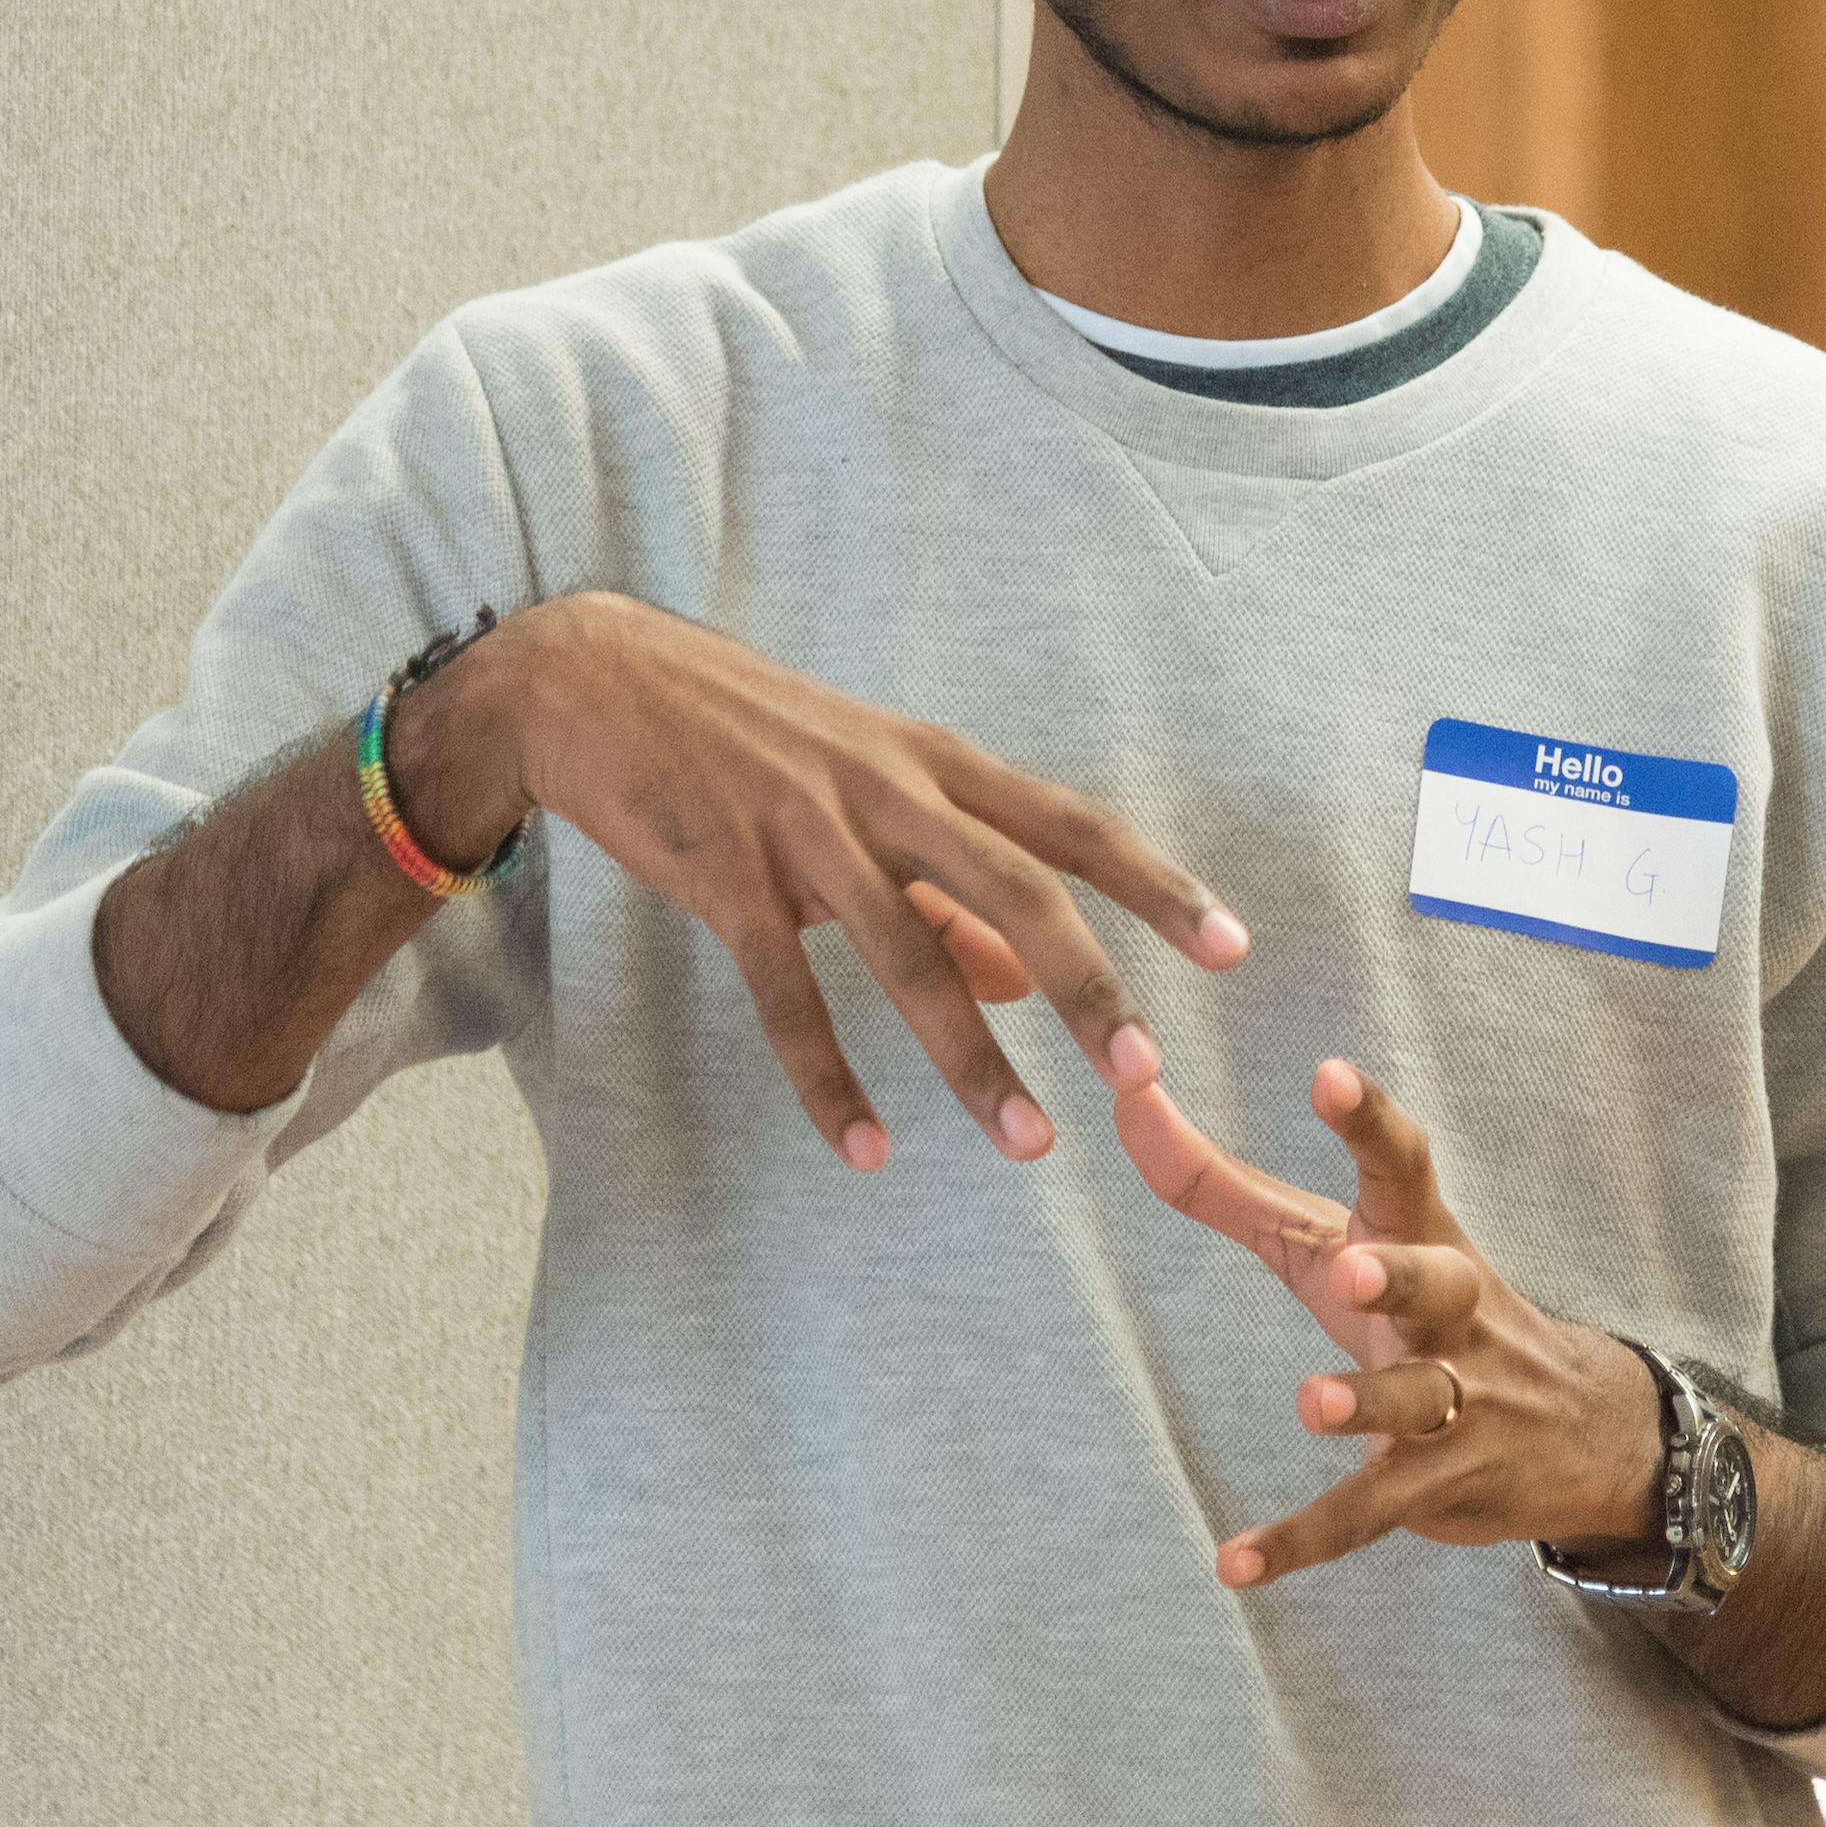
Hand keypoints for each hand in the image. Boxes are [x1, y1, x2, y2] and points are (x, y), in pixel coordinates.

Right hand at [411, 595, 1247, 1167]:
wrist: (594, 679)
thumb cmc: (743, 735)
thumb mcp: (860, 789)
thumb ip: (942, 885)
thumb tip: (1020, 980)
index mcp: (930, 761)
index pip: (1068, 822)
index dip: (1154, 883)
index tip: (1231, 946)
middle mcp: (884, 789)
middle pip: (1013, 886)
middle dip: (1087, 981)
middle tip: (1146, 1068)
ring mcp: (804, 830)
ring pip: (909, 955)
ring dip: (971, 1058)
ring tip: (1026, 1142)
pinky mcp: (725, 875)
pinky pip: (788, 992)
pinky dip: (829, 1076)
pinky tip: (866, 1147)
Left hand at [1105, 1053, 1664, 1588]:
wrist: (1582, 1430)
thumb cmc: (1428, 1310)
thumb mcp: (1340, 1241)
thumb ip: (1226, 1186)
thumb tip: (1127, 1107)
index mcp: (1425, 1235)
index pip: (1404, 1165)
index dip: (1369, 1121)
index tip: (1328, 1074)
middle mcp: (1452, 1314)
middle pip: (1436, 1282)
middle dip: (1399, 1276)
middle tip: (1354, 1266)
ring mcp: (1453, 1403)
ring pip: (1413, 1402)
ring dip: (1364, 1401)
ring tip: (1310, 1404)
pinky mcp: (1433, 1487)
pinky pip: (1365, 1515)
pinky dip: (1301, 1541)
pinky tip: (1234, 1564)